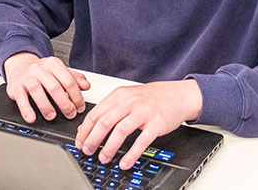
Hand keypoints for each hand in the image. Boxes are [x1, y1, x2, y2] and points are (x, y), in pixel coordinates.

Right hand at [3, 52, 90, 122]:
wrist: (20, 65)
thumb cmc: (41, 71)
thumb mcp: (59, 71)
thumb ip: (73, 78)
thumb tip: (86, 85)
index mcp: (53, 65)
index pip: (68, 81)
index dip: (77, 96)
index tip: (80, 107)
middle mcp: (40, 70)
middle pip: (55, 87)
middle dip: (65, 104)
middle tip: (70, 114)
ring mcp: (27, 78)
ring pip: (38, 91)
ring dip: (47, 107)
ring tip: (53, 116)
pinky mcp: (16, 87)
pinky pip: (21, 98)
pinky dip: (26, 110)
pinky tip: (32, 118)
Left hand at [75, 80, 201, 170]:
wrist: (178, 95)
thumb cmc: (152, 98)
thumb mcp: (127, 97)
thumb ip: (108, 109)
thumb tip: (87, 127)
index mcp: (119, 95)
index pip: (95, 113)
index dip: (84, 130)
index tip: (79, 142)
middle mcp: (130, 102)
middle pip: (104, 122)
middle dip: (92, 140)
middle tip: (87, 151)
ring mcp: (143, 112)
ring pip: (120, 131)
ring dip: (109, 147)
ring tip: (104, 158)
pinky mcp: (155, 124)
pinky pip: (141, 141)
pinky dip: (131, 154)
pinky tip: (125, 162)